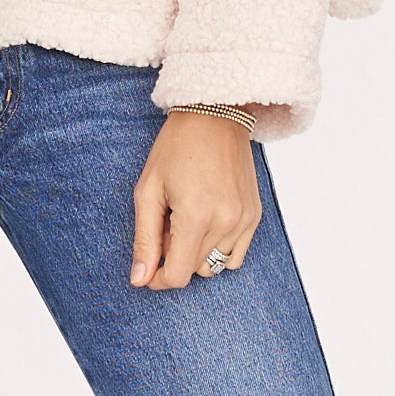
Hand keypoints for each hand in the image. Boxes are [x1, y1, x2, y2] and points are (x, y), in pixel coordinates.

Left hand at [130, 113, 261, 290]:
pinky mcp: (255, 216)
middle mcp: (226, 223)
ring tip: (187, 220)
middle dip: (175, 256)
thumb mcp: (148, 192)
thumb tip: (139, 280)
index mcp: (196, 217)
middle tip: (166, 223)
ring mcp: (245, 220)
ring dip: (197, 253)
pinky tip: (206, 222)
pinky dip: (218, 248)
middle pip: (195, 269)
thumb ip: (145, 240)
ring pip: (215, 265)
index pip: (178, 275)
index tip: (148, 268)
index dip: (158, 279)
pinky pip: (236, 255)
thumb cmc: (176, 148)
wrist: (215, 115)